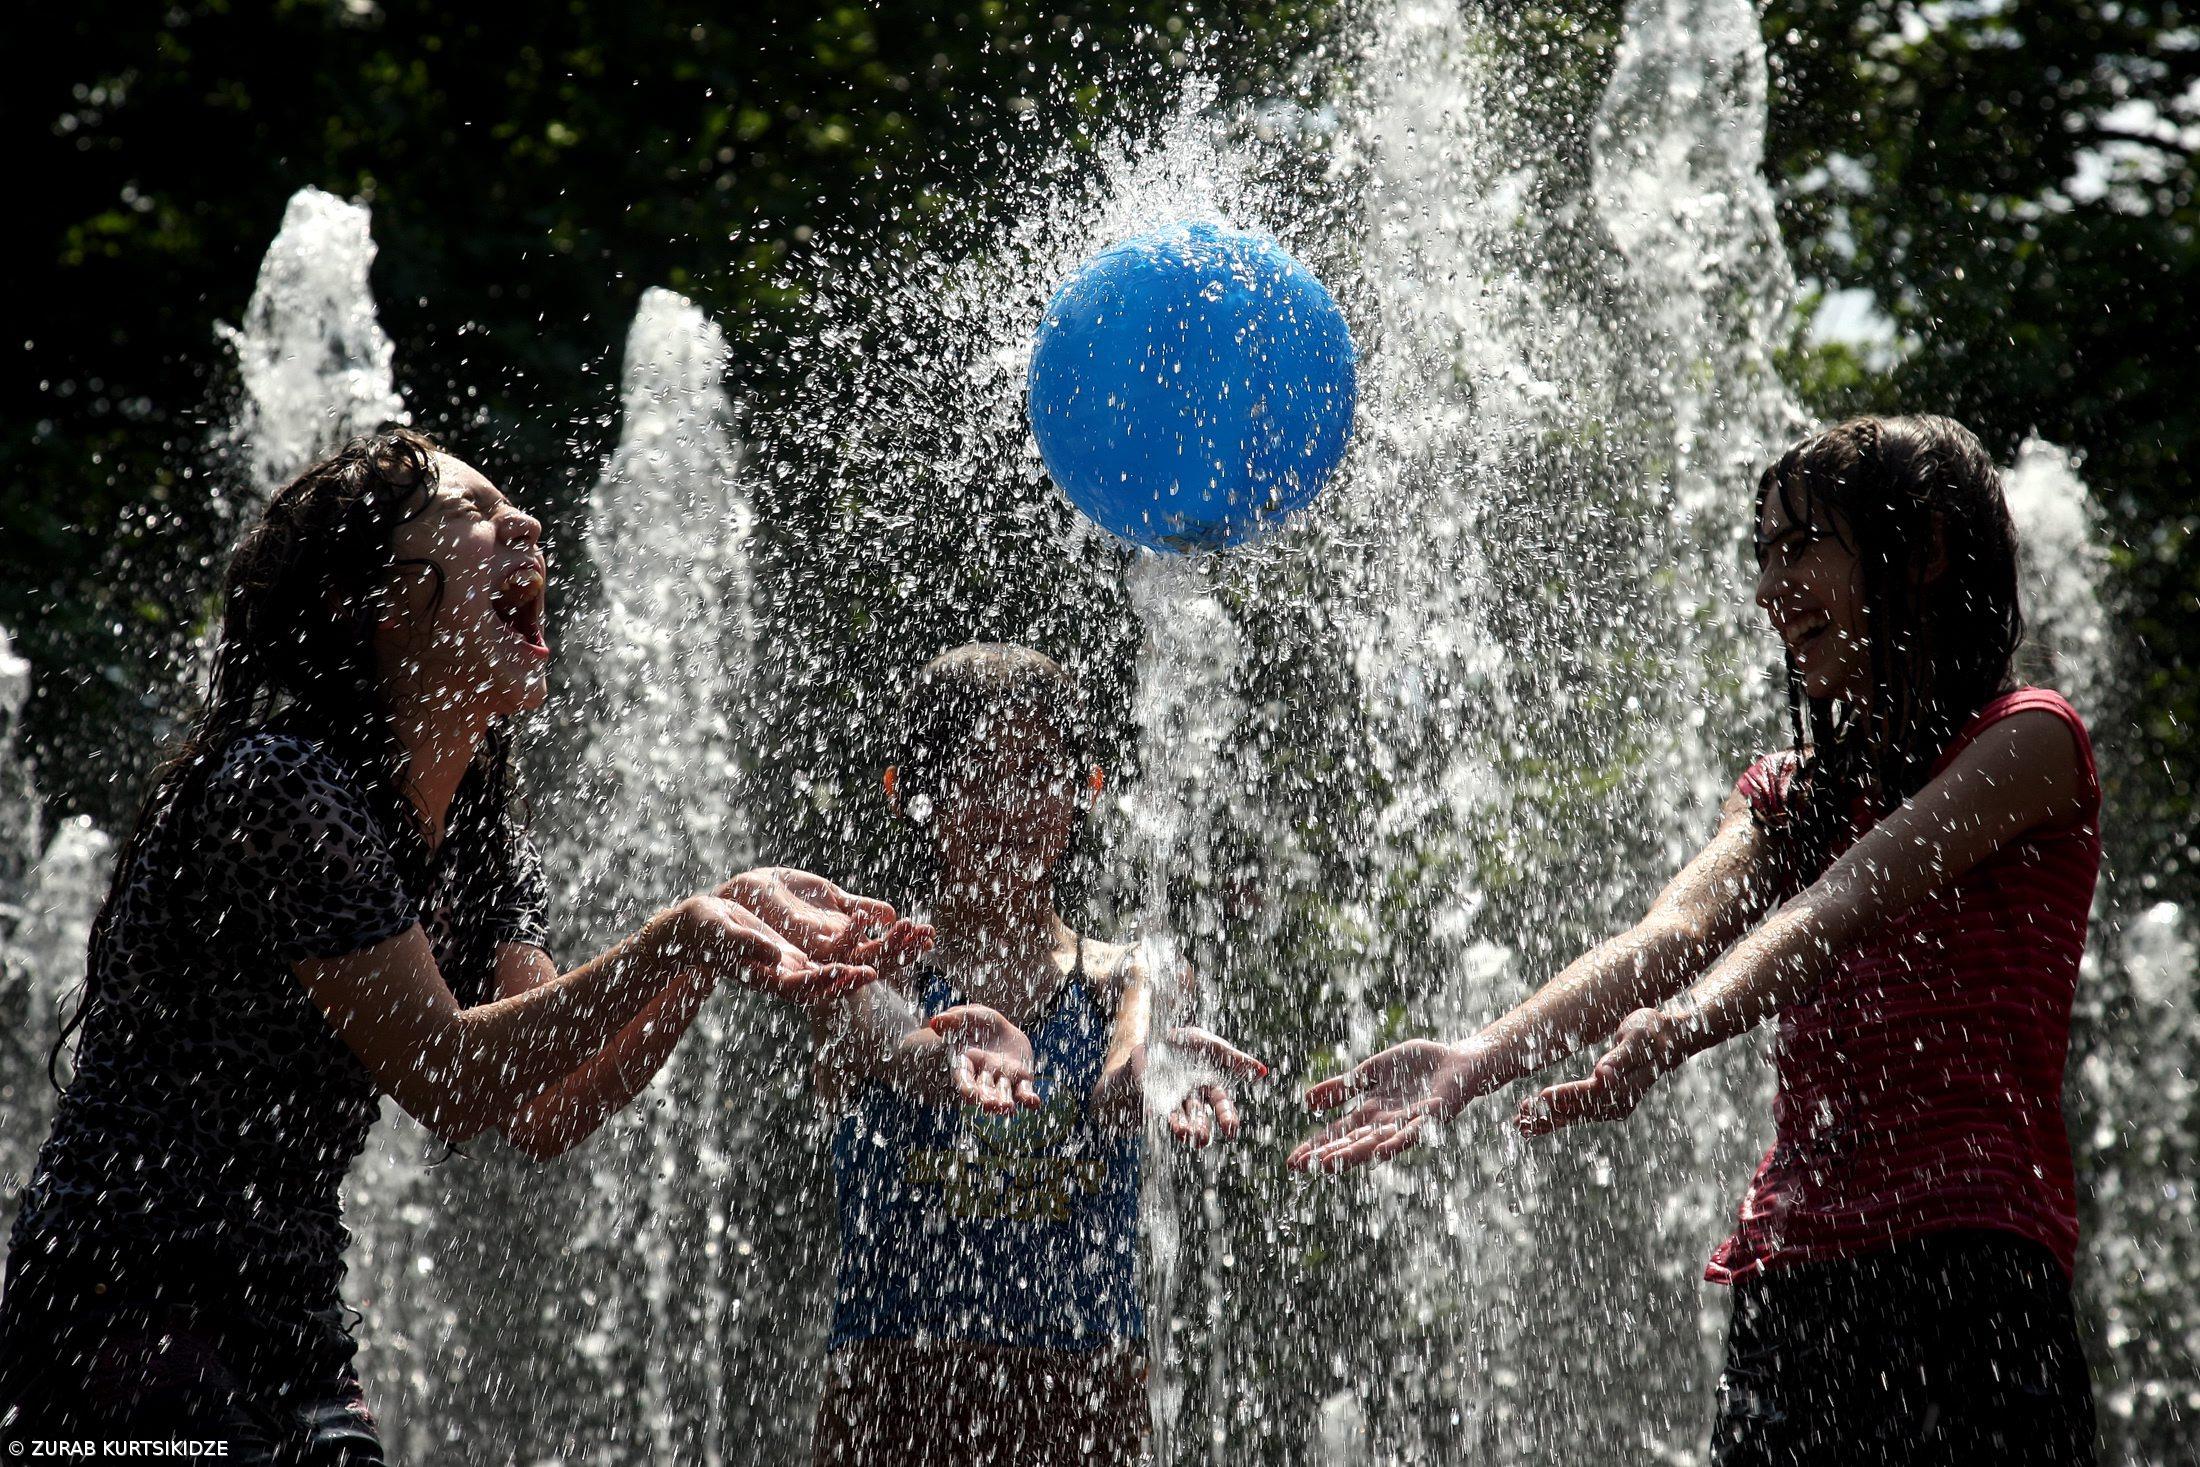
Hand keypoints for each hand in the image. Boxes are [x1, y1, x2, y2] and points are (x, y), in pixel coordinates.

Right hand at [671, 894, 875, 1007]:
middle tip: (876, 971)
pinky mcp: (802, 947)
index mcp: (769, 978)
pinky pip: (833, 948)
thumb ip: (748, 945)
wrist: (703, 924)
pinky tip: (877, 928)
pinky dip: (854, 941)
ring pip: (835, 966)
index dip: (826, 981)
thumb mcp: (726, 935)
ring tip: (882, 951)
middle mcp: (788, 975)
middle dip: (851, 978)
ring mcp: (797, 962)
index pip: (802, 987)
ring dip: (858, 960)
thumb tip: (775, 954)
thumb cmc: (706, 930)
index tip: (848, 971)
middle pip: (826, 983)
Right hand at [924, 1005, 1041, 1114]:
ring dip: (1004, 1102)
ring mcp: (1003, 1079)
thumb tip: (935, 1022)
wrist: (1002, 1030)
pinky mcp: (1021, 1078)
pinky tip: (1033, 1103)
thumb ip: (953, 1019)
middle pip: (983, 1090)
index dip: (966, 1087)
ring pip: (1003, 1094)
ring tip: (1007, 1108)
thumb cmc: (980, 1023)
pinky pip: (1024, 1091)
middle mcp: (984, 1075)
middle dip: (986, 1098)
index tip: (970, 1095)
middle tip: (991, 1105)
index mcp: (966, 1063)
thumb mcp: (968, 1015)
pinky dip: (1028, 1099)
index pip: (964, 1078)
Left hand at [1153, 1027, 1267, 1146]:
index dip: (1226, 1117)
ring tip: (1183, 1133)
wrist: (1154, 1038)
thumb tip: (1264, 1071)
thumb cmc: (1186, 1043)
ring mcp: (1173, 1099)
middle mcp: (1192, 1096)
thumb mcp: (1212, 1045)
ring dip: (1181, 1127)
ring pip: (1180, 1118)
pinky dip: (1156, 1114)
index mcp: (1209, 1085)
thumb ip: (1235, 1059)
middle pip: (1199, 1117)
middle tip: (1201, 1139)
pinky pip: (1157, 1109)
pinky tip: (1157, 1117)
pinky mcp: (1154, 1097)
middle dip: (1201, 1129)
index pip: (1221, 1104)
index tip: (1230, 1130)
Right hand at [1288, 1037, 1501, 1172]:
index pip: (1336, 1134)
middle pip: (1351, 1143)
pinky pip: (1413, 1132)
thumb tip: (1305, 1101)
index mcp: (1370, 1113)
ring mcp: (1407, 1122)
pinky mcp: (1431, 1116)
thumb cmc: (1416, 1066)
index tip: (1291, 1162)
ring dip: (1354, 1154)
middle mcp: (1385, 1123)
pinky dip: (1397, 1142)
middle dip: (1326, 1155)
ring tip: (1329, 1165)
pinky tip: (1381, 1151)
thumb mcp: (1370, 1072)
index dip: (1314, 1147)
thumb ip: (1342, 1087)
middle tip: (1300, 1168)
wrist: (1457, 1061)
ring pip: (1377, 1142)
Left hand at [1516, 1007, 1691, 1134]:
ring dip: (1547, 1121)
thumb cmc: (1652, 1033)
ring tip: (1519, 1125)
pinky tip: (1534, 1122)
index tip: (1540, 1098)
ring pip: (1574, 1116)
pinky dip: (1555, 1118)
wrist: (1668, 1040)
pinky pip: (1576, 1113)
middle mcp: (1618, 1103)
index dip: (1565, 1096)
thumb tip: (1604, 1074)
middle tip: (1519, 1120)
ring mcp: (1612, 1106)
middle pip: (1578, 1111)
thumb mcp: (1637, 1037)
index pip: (1589, 1093)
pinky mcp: (1604, 1103)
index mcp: (1624, 1086)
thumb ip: (1621, 1057)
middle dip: (1548, 1115)